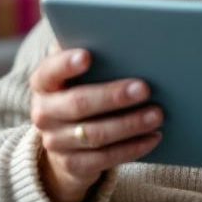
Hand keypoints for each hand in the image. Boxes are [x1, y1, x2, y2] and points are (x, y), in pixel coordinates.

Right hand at [29, 47, 164, 201]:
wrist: (66, 144)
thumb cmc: (81, 92)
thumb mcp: (78, 74)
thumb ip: (91, 54)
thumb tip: (121, 36)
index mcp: (44, 84)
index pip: (49, 71)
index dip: (66, 64)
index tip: (87, 56)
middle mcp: (44, 113)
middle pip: (79, 104)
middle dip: (113, 96)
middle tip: (144, 88)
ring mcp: (56, 142)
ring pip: (95, 134)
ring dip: (130, 124)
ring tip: (157, 114)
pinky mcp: (73, 165)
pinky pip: (104, 159)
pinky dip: (132, 148)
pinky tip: (153, 137)